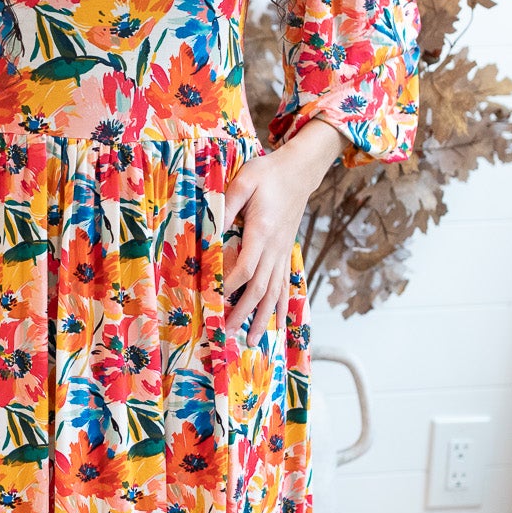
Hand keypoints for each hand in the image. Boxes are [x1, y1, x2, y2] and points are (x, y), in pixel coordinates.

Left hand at [222, 121, 347, 345]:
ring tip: (253, 341)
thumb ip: (228, 204)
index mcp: (262, 231)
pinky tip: (279, 324)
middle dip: (244, 312)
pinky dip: (281, 306)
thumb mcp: (245, 180)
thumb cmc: (268, 173)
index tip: (213, 299)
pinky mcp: (286, 253)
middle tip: (227, 333)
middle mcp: (275, 248)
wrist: (299, 171)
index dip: (230, 285)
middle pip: (260, 287)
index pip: (246, 266)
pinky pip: (285, 285)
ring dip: (263, 317)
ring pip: (274, 292)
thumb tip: (212, 229)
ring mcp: (283, 253)